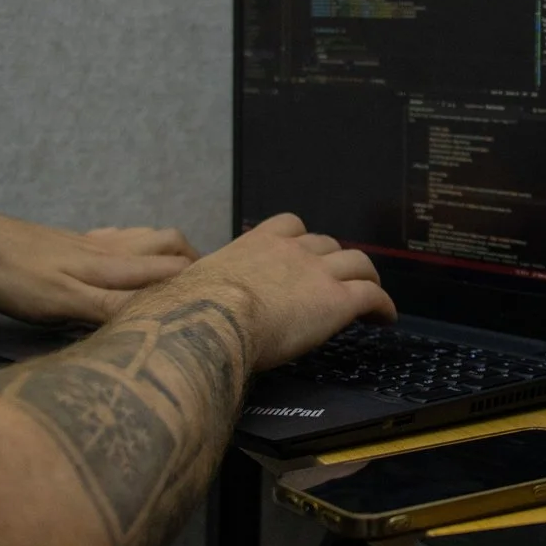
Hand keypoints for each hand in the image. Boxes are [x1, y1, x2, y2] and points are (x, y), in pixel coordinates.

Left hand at [0, 210, 201, 326]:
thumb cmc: (15, 277)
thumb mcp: (61, 303)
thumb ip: (108, 309)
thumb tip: (157, 319)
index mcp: (113, 265)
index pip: (173, 269)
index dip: (200, 284)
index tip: (224, 301)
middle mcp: (111, 249)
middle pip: (169, 244)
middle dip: (195, 262)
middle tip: (208, 287)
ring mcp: (92, 242)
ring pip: (147, 237)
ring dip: (168, 251)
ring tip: (178, 274)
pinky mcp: (74, 242)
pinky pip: (119, 237)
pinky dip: (136, 247)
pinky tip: (125, 260)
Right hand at [142, 213, 391, 371]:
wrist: (211, 318)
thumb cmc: (189, 311)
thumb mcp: (186, 289)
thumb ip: (190, 291)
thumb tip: (160, 310)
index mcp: (255, 245)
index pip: (289, 227)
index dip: (302, 241)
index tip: (305, 253)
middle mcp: (291, 250)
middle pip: (326, 244)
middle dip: (334, 260)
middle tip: (336, 279)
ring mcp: (317, 272)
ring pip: (357, 263)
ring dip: (365, 277)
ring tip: (370, 294)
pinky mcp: (337, 300)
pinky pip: (372, 296)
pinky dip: (383, 305)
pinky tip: (385, 318)